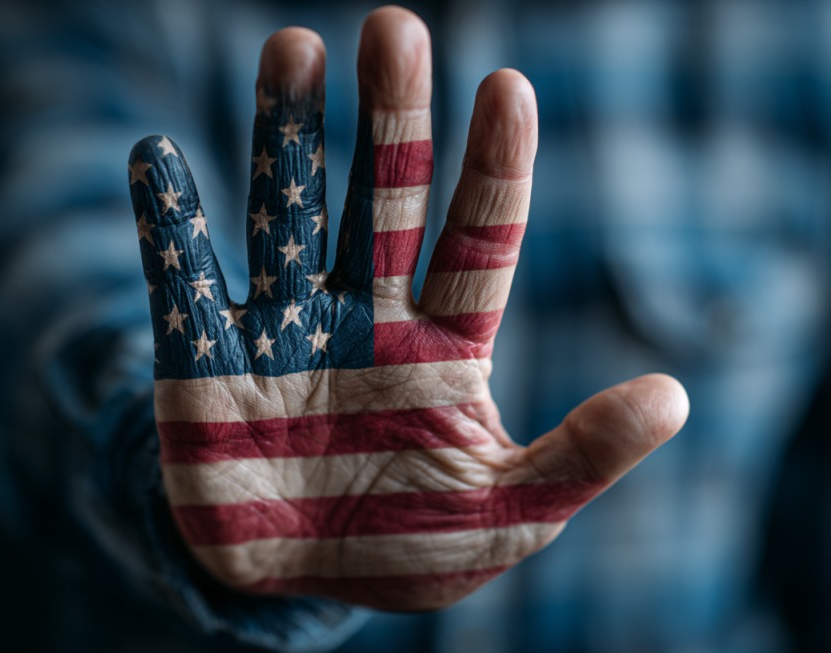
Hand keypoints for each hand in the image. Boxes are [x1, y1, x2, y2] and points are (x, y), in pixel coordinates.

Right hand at [127, 6, 687, 611]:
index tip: (507, 86)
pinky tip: (155, 156)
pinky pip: (182, 284)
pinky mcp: (203, 364)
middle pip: (383, 200)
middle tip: (394, 28)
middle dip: (391, 120)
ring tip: (292, 48)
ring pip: (286, 215)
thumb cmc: (412, 543)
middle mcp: (365, 316)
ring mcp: (283, 331)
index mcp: (445, 345)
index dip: (495, 166)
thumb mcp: (508, 513)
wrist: (298, 585)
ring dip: (284, 138)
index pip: (481, 238)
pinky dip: (169, 225)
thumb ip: (582, 456)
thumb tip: (675, 396)